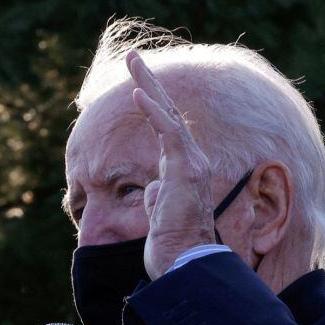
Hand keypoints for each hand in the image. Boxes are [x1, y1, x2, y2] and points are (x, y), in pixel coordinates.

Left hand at [126, 50, 217, 278]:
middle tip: (132, 58)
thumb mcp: (160, 214)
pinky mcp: (185, 170)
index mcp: (183, 170)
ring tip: (132, 62)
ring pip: (168, 115)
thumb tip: (153, 186)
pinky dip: (153, 113)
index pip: (166, 128)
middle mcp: (191, 162)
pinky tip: (138, 94)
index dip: (151, 104)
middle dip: (149, 82)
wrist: (184, 265)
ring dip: (149, 86)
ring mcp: (190, 164)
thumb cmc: (172, 246)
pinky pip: (169, 134)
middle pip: (168, 113)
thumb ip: (157, 195)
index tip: (136, 84)